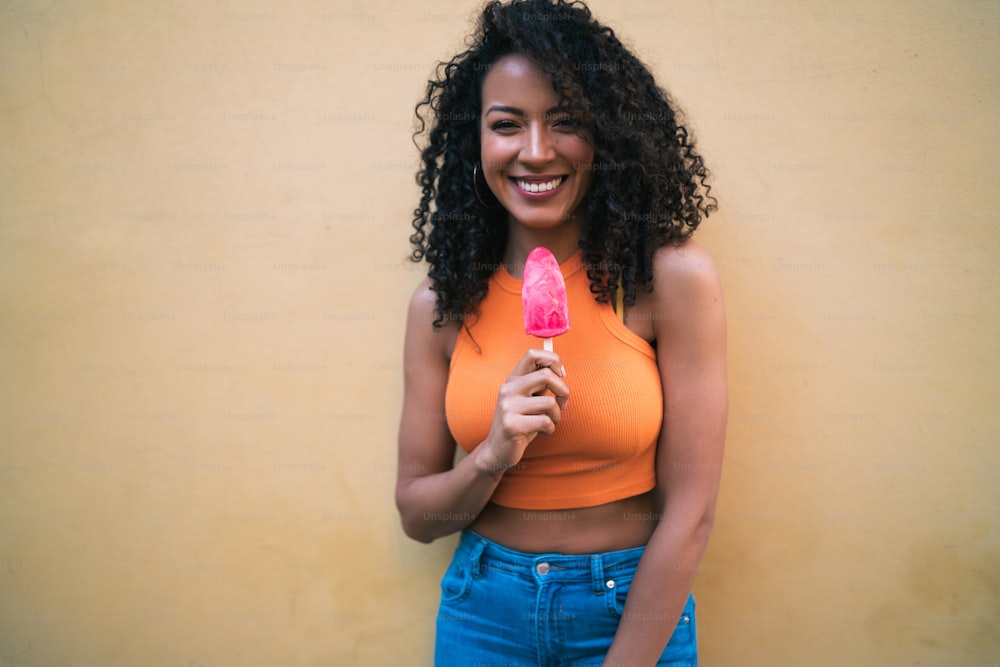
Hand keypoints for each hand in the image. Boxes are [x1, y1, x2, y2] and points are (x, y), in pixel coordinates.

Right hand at [476, 348, 569, 476]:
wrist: (497, 450)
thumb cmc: (520, 422)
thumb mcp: (527, 399)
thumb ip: (539, 385)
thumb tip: (560, 370)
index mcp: (513, 380)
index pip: (532, 354)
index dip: (553, 360)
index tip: (560, 375)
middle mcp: (508, 390)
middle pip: (546, 375)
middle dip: (563, 390)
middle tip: (563, 403)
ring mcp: (508, 407)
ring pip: (549, 403)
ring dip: (557, 416)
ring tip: (549, 422)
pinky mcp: (512, 425)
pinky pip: (546, 422)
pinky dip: (551, 429)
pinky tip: (543, 432)